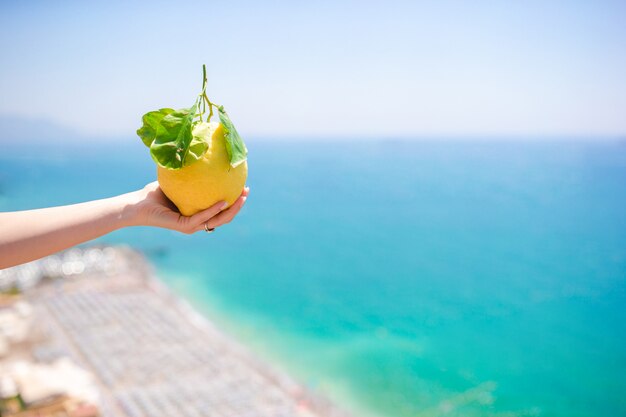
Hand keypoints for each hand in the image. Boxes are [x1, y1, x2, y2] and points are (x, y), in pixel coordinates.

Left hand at [127, 182, 248, 233]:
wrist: (137, 205)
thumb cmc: (155, 192)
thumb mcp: (178, 179)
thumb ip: (191, 172)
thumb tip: (202, 151)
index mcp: (198, 214)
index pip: (221, 210)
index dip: (234, 202)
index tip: (243, 188)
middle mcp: (197, 222)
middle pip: (224, 217)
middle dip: (238, 206)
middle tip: (246, 192)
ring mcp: (191, 226)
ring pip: (218, 220)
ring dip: (232, 210)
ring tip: (241, 197)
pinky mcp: (184, 226)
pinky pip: (203, 218)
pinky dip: (214, 210)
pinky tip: (223, 201)